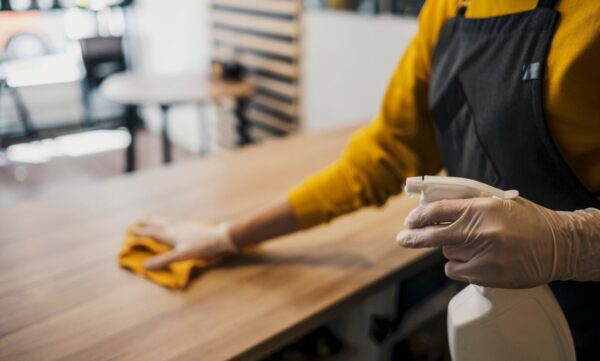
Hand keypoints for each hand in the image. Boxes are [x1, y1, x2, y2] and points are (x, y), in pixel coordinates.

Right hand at [134, 218, 237, 269]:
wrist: (220, 237)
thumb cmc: (201, 247)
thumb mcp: (180, 255)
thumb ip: (163, 260)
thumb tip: (144, 266)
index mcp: (171, 234)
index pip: (153, 233)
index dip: (142, 233)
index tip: (132, 231)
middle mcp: (176, 227)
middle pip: (160, 223)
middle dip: (149, 222)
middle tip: (140, 218)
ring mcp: (185, 225)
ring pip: (168, 221)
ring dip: (159, 220)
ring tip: (154, 218)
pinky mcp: (193, 226)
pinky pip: (177, 222)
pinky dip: (171, 222)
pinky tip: (176, 224)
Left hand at [396, 196, 599, 287]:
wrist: (557, 246)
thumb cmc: (527, 220)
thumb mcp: (498, 201)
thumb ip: (467, 201)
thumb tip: (434, 202)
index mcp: (481, 208)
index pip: (438, 210)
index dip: (419, 216)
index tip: (409, 221)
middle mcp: (480, 231)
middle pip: (433, 235)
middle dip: (413, 237)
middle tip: (402, 238)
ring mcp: (482, 255)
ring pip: (447, 253)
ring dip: (452, 249)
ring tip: (475, 246)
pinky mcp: (486, 275)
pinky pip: (455, 270)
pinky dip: (459, 266)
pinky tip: (476, 260)